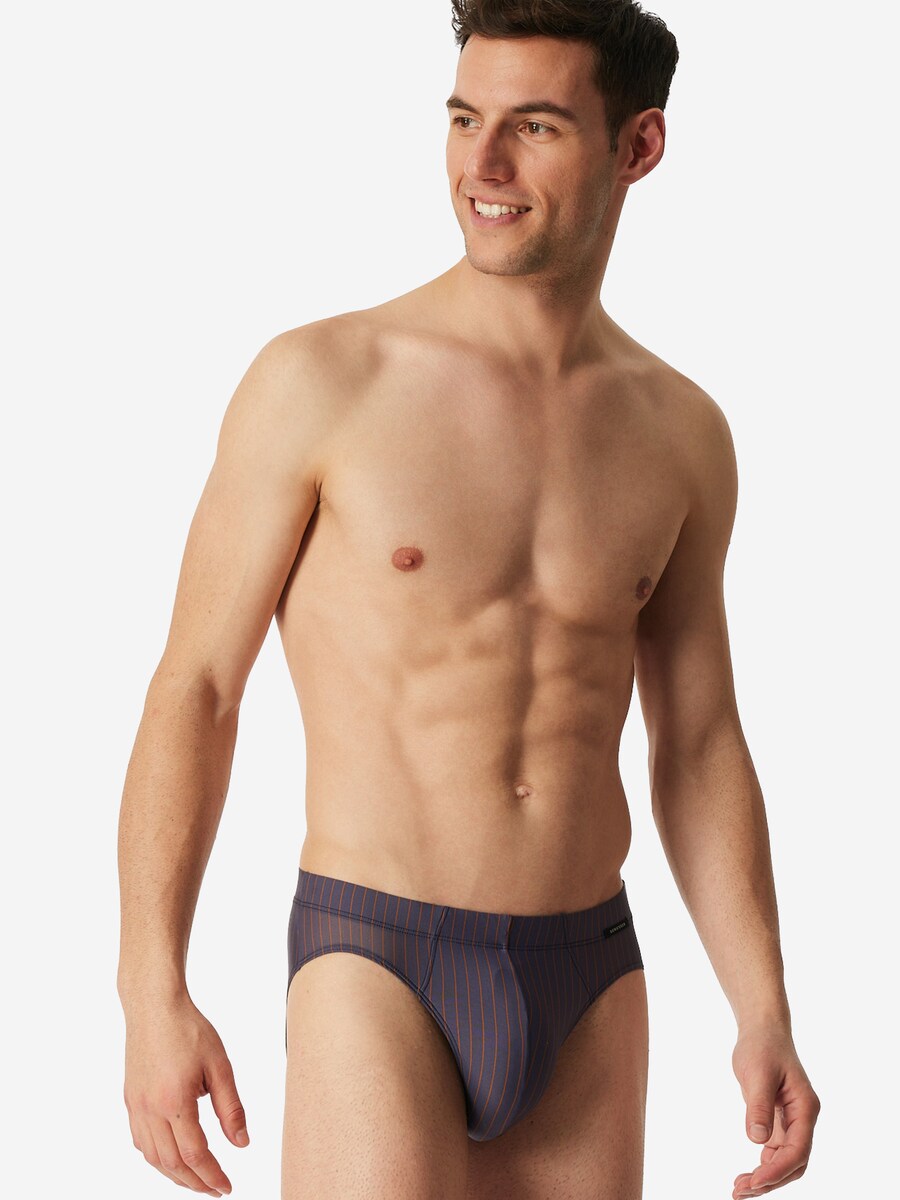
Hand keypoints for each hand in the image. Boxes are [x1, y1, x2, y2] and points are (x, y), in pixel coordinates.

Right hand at [123, 993, 249, 1195]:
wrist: (155, 1007)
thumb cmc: (189, 1030)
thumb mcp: (220, 1066)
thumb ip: (231, 1108)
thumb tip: (242, 1144)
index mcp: (175, 1102)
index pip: (195, 1155)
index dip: (213, 1176)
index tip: (227, 1187)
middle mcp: (150, 1110)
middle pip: (172, 1164)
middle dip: (195, 1183)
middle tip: (216, 1190)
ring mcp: (136, 1107)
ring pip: (153, 1158)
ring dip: (175, 1176)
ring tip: (197, 1181)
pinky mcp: (130, 1101)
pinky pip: (141, 1142)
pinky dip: (157, 1159)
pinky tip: (172, 1158)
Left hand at [730, 1022, 819, 1197]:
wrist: (762, 1030)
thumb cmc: (762, 1047)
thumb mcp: (758, 1074)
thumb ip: (759, 1107)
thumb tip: (757, 1140)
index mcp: (805, 1108)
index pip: (798, 1150)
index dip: (777, 1170)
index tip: (754, 1182)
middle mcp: (802, 1119)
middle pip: (795, 1163)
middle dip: (771, 1181)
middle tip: (741, 1191)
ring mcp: (792, 1122)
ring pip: (785, 1161)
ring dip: (766, 1178)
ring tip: (739, 1189)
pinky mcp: (778, 1121)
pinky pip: (775, 1152)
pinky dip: (763, 1167)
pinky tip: (746, 1176)